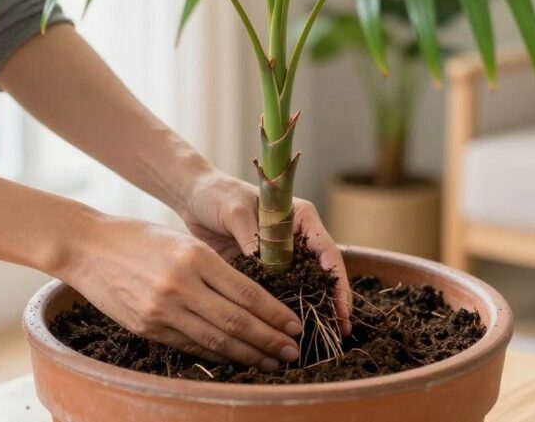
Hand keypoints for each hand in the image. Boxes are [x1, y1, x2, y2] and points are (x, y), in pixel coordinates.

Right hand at [62, 215, 303, 369]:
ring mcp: (162, 310)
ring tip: (271, 363)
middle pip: (237, 322)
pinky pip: (190, 345)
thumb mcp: (182, 242)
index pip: (247, 293)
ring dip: (248, 355)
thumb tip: (252, 300)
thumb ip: (214, 269)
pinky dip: (216, 355)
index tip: (295, 325)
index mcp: (195, 257)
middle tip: (292, 352)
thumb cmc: (137, 237)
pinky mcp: (147, 327)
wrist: (86, 247)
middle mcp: (181, 285)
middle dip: (269, 340)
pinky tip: (234, 361)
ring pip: (216, 340)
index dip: (274, 314)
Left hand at [179, 172, 352, 335]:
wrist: (192, 197)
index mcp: (299, 218)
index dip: (337, 280)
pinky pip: (273, 294)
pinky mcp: (258, 270)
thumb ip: (251, 234)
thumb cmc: (218, 194)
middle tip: (337, 332)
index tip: (341, 307)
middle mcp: (294, 239)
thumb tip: (261, 262)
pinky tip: (282, 332)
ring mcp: (277, 257)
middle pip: (320, 274)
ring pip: (299, 288)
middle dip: (330, 303)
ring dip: (307, 311)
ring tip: (314, 339)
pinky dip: (279, 311)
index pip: (327, 251)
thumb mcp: (235, 210)